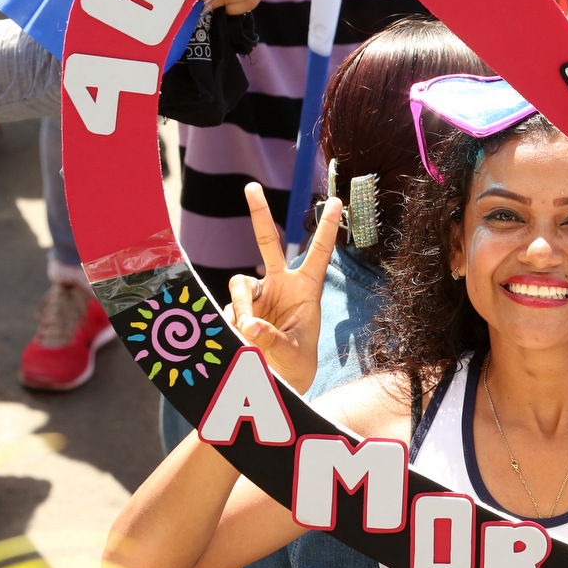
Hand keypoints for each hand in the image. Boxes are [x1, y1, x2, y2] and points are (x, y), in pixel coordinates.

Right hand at [225, 182, 341, 393]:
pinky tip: (239, 339)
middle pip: (267, 242)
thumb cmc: (296, 363)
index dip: (327, 228)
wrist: (279, 380)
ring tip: (247, 331)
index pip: (319, 252)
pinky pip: (228, 306)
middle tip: (251, 186)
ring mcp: (258, 295)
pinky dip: (232, 322)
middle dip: (258, 213)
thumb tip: (249, 324)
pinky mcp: (239, 308)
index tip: (339, 201)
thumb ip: (272, 338)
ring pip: (240, 283)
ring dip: (241, 305)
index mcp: (306, 288)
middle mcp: (280, 284)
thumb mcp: (291, 351)